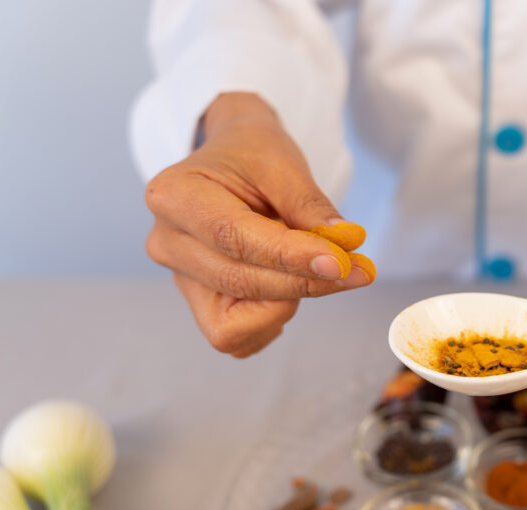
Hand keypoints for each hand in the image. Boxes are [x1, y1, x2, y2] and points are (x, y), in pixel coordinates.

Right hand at [144, 93, 373, 357]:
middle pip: (238, 281)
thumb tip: (346, 245)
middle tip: (359, 269)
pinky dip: (272, 320)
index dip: (290, 257)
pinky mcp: (201, 302)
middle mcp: (167, 242)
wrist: (234, 161)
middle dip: (304, 282)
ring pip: (235, 321)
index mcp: (174, 195)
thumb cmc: (253, 155)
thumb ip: (311, 207)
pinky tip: (292, 285)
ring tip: (313, 266)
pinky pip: (237, 337)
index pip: (234, 238)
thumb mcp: (284, 165)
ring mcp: (181, 277)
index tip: (341, 262)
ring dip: (288, 301)